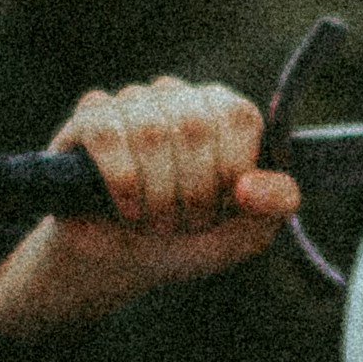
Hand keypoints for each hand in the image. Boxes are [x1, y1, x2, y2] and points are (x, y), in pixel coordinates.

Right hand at [0, 78, 302, 339]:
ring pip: (150, 131)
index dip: (228, 173)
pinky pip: (106, 133)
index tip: (219, 209)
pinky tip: (126, 208)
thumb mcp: (243, 235)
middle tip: (184, 223)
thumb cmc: (184, 241)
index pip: (237, 117)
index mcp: (223, 113)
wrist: (117, 264)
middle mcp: (178, 97)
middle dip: (193, 191)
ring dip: (156, 194)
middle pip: (195, 125)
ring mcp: (131, 103)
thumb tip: (251, 186)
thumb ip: (274, 207)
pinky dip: (121, 180)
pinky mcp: (88, 119)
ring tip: (155, 221)